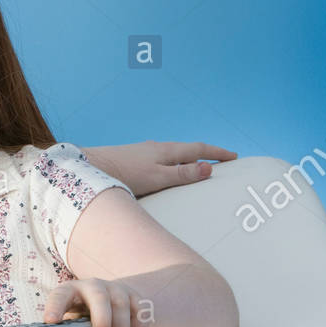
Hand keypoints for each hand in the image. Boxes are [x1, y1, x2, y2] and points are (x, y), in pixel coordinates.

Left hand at [43, 278, 144, 326]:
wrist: (105, 304)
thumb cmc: (82, 318)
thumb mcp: (70, 322)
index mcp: (70, 291)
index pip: (60, 296)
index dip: (55, 307)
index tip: (50, 321)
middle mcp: (93, 286)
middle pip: (99, 300)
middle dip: (101, 324)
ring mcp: (115, 289)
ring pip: (122, 305)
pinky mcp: (134, 297)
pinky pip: (141, 311)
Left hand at [85, 141, 236, 196]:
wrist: (91, 168)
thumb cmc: (125, 174)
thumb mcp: (158, 178)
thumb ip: (183, 174)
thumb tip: (209, 168)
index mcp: (167, 151)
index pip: (199, 149)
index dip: (217, 153)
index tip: (234, 157)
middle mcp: (157, 148)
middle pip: (188, 150)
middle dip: (206, 155)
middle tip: (222, 161)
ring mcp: (145, 153)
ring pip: (173, 155)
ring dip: (189, 159)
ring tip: (199, 166)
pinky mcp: (134, 160)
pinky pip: (161, 160)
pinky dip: (174, 164)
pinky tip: (167, 171)